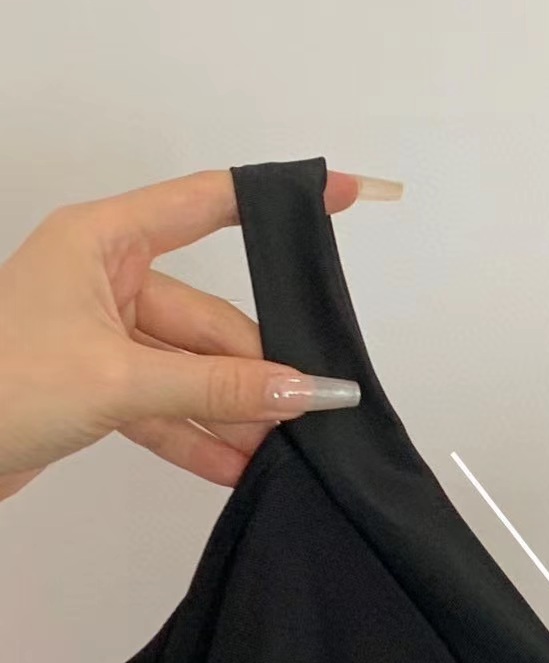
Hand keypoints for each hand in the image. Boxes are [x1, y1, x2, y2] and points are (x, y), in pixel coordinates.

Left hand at [0, 165, 399, 502]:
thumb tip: (308, 392)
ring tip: (279, 454)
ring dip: (231, 412)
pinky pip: (165, 405)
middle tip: (308, 412)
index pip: (206, 204)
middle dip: (255, 370)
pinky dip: (197, 435)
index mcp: (100, 242)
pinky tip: (237, 468)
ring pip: (190, 369)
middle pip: (210, 318)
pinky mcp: (93, 386)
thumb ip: (217, 387)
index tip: (341, 194)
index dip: (276, 203)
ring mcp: (99, 335)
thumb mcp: (118, 381)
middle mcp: (102, 279)